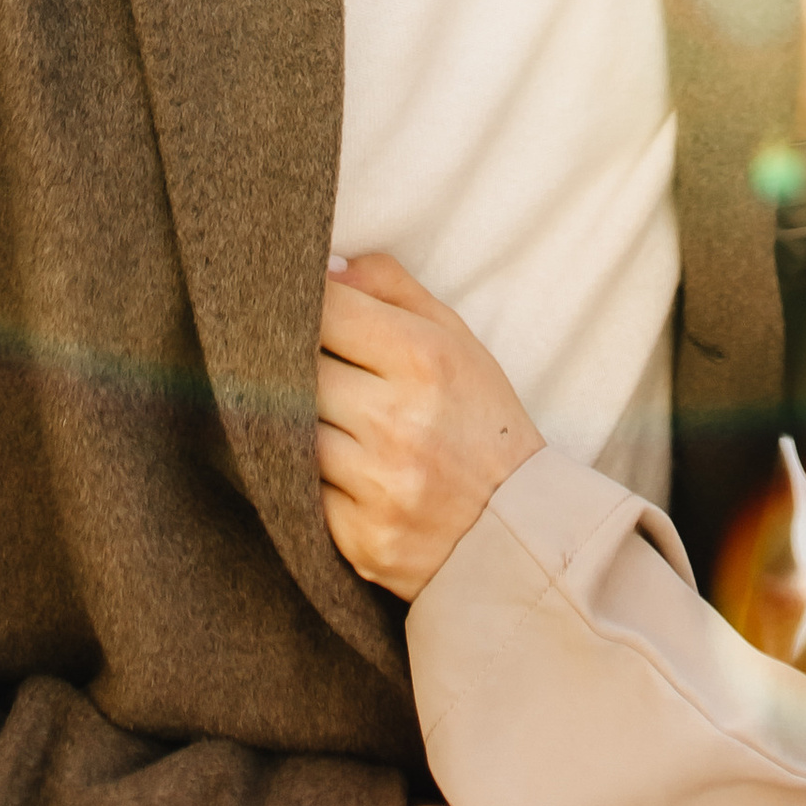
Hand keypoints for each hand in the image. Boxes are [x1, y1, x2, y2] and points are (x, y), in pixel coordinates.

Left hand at [317, 252, 543, 599]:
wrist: (517, 529)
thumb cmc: (480, 418)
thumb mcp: (455, 336)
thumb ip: (389, 287)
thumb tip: (323, 266)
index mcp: (425, 358)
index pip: (328, 310)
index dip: (301, 303)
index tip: (289, 306)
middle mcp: (399, 421)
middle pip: (299, 372)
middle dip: (289, 364)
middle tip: (288, 362)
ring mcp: (378, 485)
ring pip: (293, 433)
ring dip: (293, 422)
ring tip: (313, 413)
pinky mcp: (361, 539)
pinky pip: (302, 493)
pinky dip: (306, 478)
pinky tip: (329, 467)